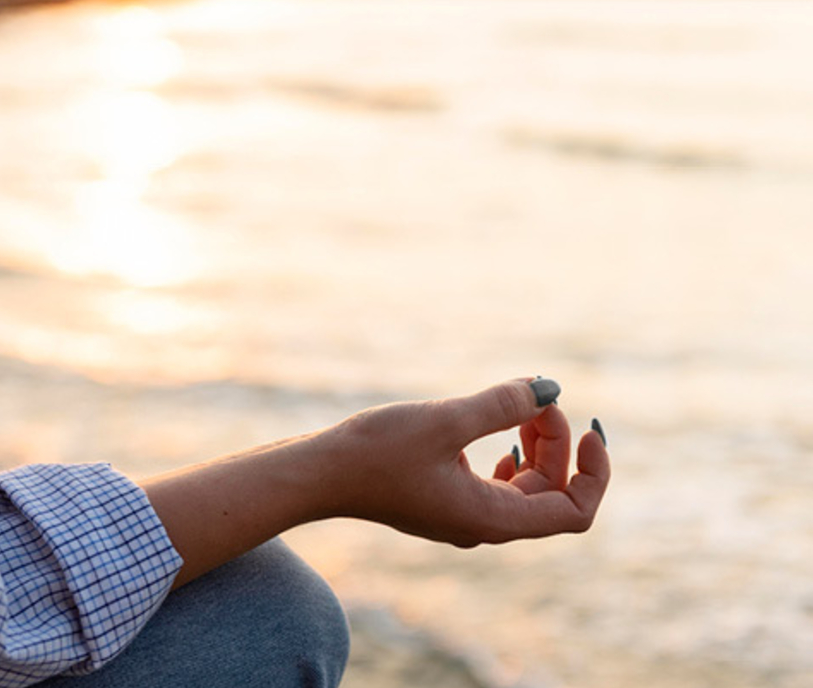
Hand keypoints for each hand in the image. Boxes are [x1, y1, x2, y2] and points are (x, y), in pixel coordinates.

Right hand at [322, 379, 610, 546]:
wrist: (318, 474)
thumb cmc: (376, 452)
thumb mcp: (445, 420)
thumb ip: (501, 404)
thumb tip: (548, 388)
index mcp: (492, 519)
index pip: (576, 512)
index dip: (595, 472)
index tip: (590, 428)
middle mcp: (483, 526)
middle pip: (552, 492)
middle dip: (558, 443)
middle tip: (536, 397)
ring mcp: (463, 517)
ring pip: (525, 487)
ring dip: (535, 445)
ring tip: (519, 405)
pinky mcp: (444, 502)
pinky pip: (497, 485)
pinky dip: (509, 455)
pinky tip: (495, 431)